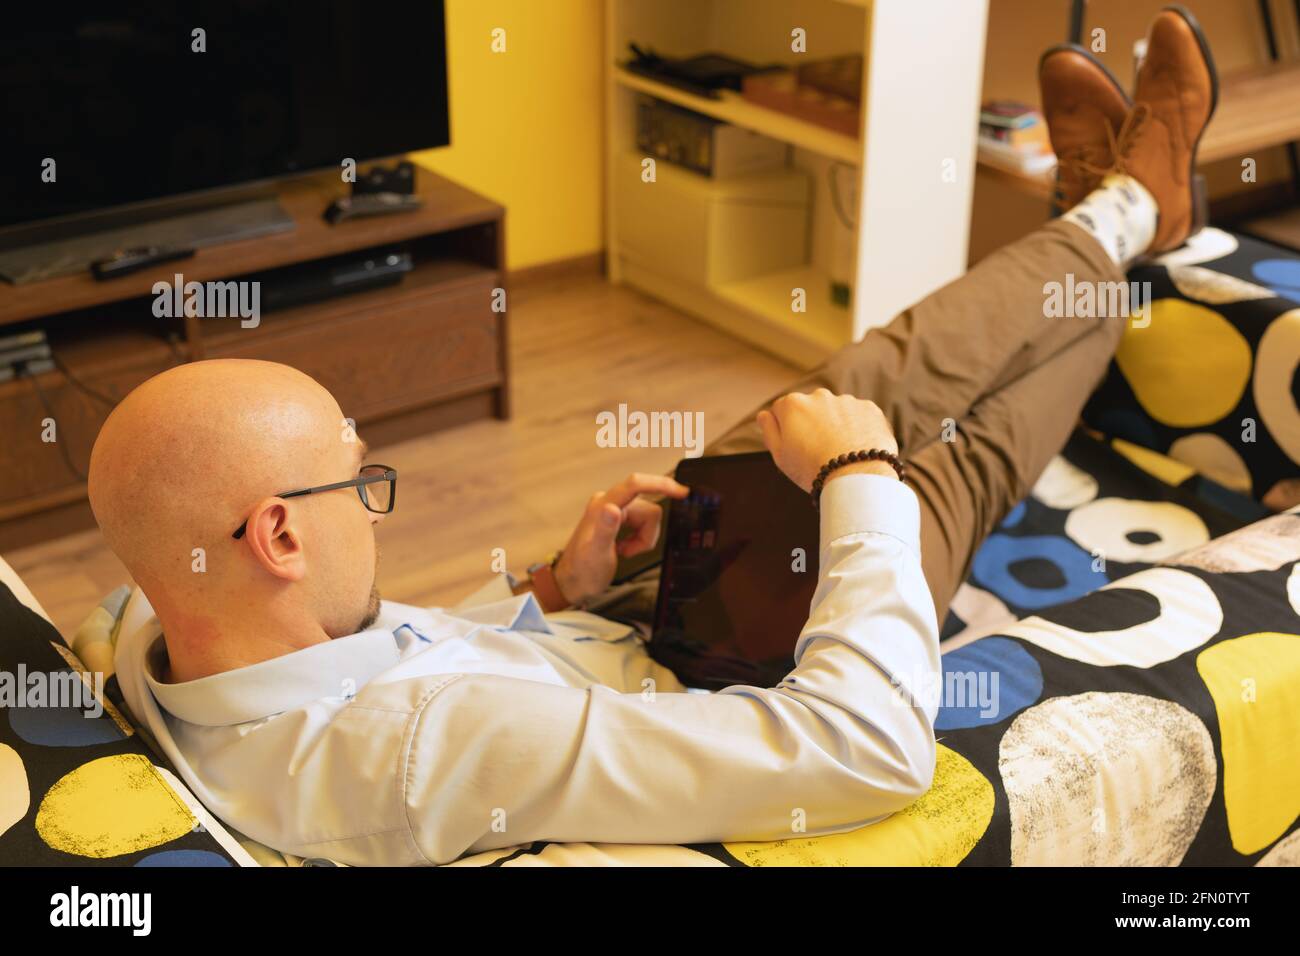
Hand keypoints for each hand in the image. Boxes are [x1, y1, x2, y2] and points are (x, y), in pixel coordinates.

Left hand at [552, 472, 688, 606]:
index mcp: (602, 505)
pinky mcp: (617, 519)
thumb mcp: (595, 554)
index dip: (661, 484)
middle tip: (632, 552)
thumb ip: (605, 529)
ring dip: (643, 538)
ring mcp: (613, 510)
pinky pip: (642, 524)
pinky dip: (639, 539)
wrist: (573, 582)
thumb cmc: (582, 571)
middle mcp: (608, 502)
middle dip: (647, 533)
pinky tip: (623, 549)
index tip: (682, 491)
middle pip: (648, 508)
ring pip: (648, 517)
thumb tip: (613, 508)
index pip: (636, 484)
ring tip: (625, 552)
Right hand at [757, 388, 898, 492]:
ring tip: (840, 453)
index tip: (795, 447)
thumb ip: (769, 430)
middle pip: (810, 408)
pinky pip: (859, 416)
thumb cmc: (813, 470)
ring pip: (836, 411)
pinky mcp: (870, 409)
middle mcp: (819, 396)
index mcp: (793, 405)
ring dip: (836, 425)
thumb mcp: (780, 455)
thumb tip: (764, 415)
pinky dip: (858, 428)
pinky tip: (857, 448)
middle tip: (818, 452)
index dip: (786, 429)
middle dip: (812, 423)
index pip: (782, 410)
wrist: (856, 478)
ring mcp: (846, 401)